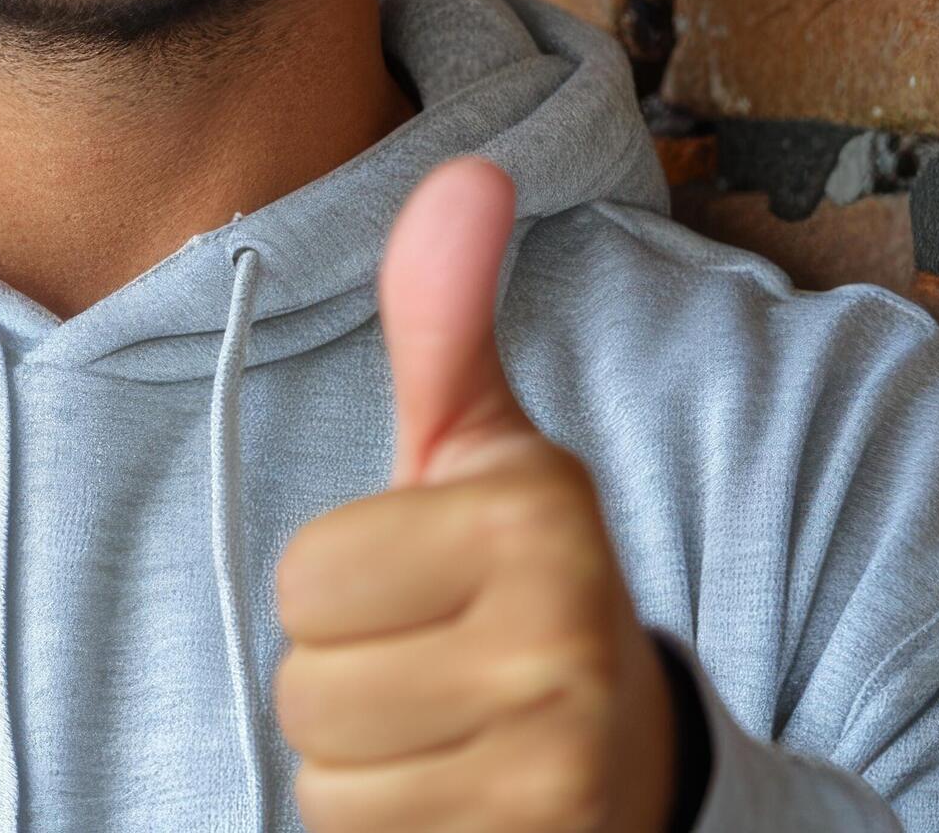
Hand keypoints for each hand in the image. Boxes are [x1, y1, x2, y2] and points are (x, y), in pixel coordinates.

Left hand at [270, 157, 679, 832]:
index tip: (425, 579)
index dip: (343, 584)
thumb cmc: (519, 588)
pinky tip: (455, 795)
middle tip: (431, 665)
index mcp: (541, 517)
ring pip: (331, 780)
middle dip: (348, 680)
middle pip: (309, 688)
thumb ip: (443, 321)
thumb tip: (464, 172)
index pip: (310, 575)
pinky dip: (392, 830)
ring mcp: (559, 764)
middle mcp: (567, 639)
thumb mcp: (480, 449)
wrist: (629, 759)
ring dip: (367, 764)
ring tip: (444, 730)